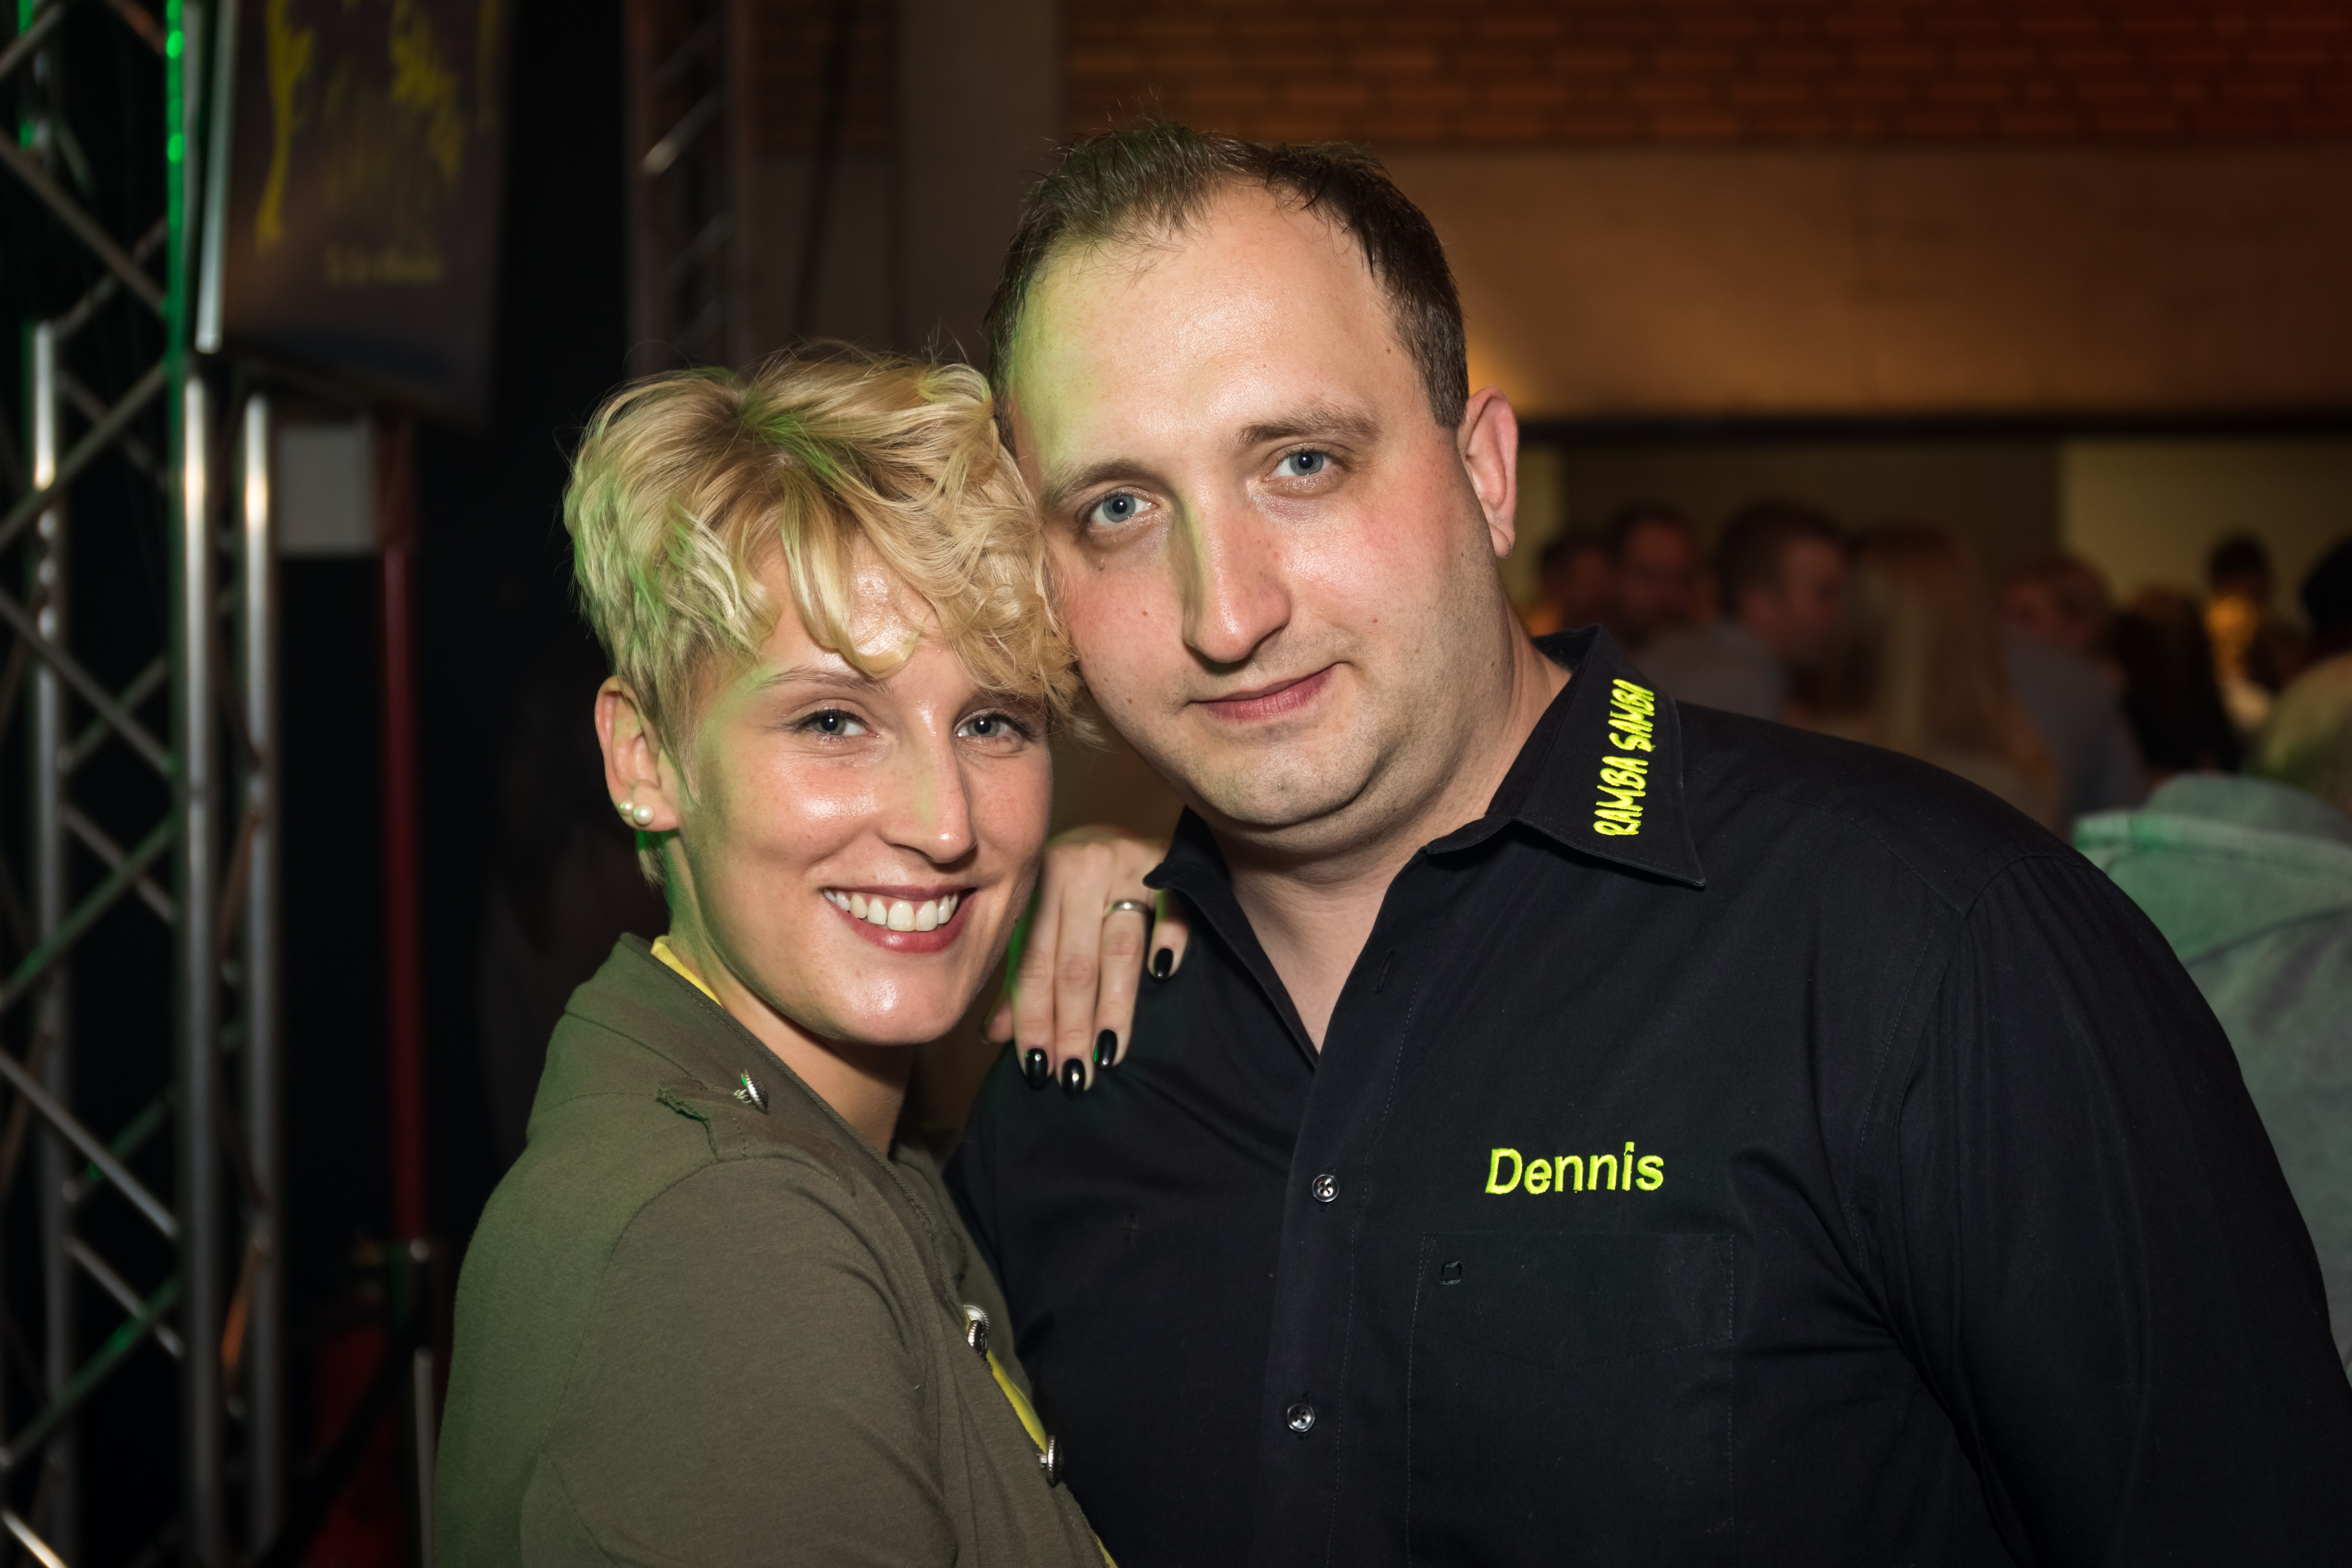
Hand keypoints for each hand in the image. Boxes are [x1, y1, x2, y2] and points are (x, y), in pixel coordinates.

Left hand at [986, 825, 1191, 1093]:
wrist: (1124, 827)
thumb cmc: (1074, 883)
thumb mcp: (1040, 918)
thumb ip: (1021, 973)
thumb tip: (993, 1034)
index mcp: (1039, 882)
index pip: (1033, 963)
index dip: (1033, 1017)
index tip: (1037, 1066)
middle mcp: (1080, 868)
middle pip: (1074, 963)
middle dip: (1072, 1025)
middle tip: (1074, 1077)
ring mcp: (1127, 863)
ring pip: (1119, 948)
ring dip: (1114, 1007)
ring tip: (1108, 1054)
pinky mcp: (1169, 862)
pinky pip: (1172, 906)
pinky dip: (1169, 939)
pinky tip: (1163, 975)